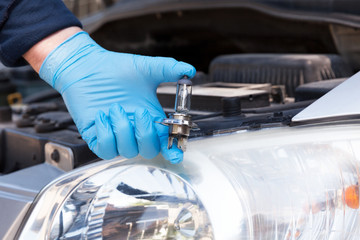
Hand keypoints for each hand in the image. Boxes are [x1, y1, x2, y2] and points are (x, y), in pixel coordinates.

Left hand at [38, 31, 195, 162]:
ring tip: (114, 107)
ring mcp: (116, 135)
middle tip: (139, 111)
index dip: (172, 151)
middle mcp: (135, 130)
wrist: (87, 66)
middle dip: (146, 134)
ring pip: (127, 151)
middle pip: (149, 151)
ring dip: (123, 129)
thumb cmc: (116, 69)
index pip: (165, 142)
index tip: (174, 152)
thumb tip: (189, 70)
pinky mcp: (96, 137)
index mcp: (150, 118)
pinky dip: (105, 134)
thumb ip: (169, 69)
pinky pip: (105, 149)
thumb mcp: (146, 68)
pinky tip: (101, 115)